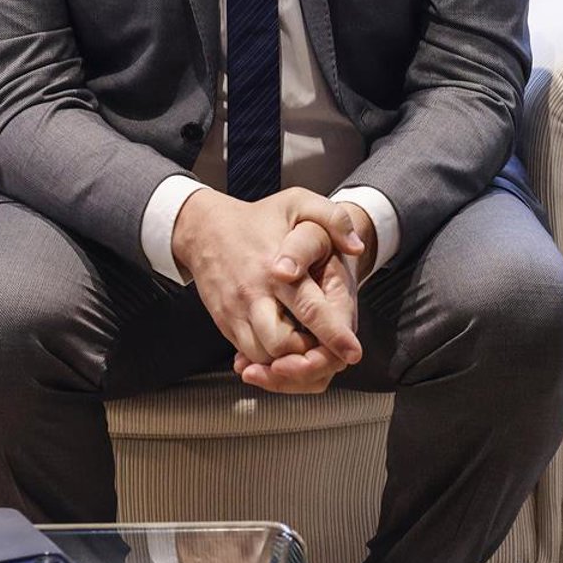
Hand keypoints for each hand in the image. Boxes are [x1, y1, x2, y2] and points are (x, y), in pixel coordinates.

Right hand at [235, 205, 374, 394]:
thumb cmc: (257, 218)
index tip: (353, 353)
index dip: (334, 335)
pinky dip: (267, 359)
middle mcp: (255, 295)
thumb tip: (357, 246)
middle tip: (327, 349)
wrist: (204, 228)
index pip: (310, 309)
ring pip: (263, 356)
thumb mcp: (298, 202)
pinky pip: (247, 353)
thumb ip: (333, 218)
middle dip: (308, 355)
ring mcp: (236, 312)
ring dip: (287, 360)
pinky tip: (283, 347)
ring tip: (307, 347)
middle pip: (284, 344)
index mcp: (277, 268)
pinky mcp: (225, 323)